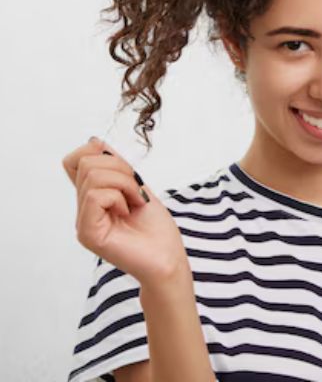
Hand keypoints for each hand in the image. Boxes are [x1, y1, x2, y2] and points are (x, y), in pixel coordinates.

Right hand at [62, 137, 188, 286]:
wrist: (168, 258)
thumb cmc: (156, 228)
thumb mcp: (136, 186)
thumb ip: (116, 167)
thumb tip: (94, 141)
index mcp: (92, 197)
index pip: (74, 160)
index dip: (97, 153)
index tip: (125, 170)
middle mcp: (82, 209)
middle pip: (87, 162)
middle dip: (121, 168)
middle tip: (136, 191)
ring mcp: (83, 222)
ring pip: (93, 176)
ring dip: (124, 183)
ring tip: (135, 202)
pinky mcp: (88, 233)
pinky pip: (96, 196)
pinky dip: (120, 197)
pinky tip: (128, 212)